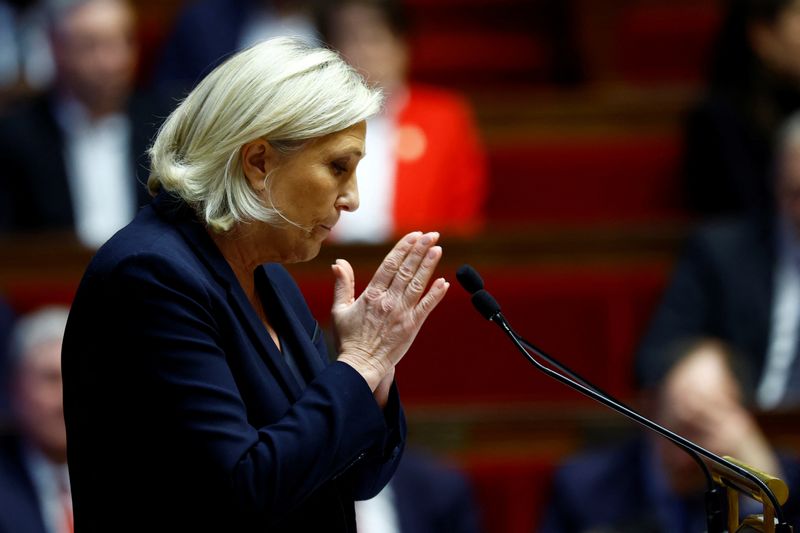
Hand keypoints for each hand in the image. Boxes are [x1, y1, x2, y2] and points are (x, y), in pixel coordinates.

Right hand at [332, 231, 448, 390]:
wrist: (360, 366)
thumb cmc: (348, 340)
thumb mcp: (340, 310)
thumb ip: (342, 284)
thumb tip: (338, 262)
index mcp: (371, 294)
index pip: (390, 264)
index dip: (403, 248)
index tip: (414, 235)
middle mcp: (388, 300)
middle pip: (406, 269)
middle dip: (420, 250)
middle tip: (432, 235)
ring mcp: (402, 313)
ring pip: (417, 284)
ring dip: (428, 265)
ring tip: (438, 249)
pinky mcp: (412, 326)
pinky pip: (426, 307)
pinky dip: (436, 294)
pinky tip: (444, 282)